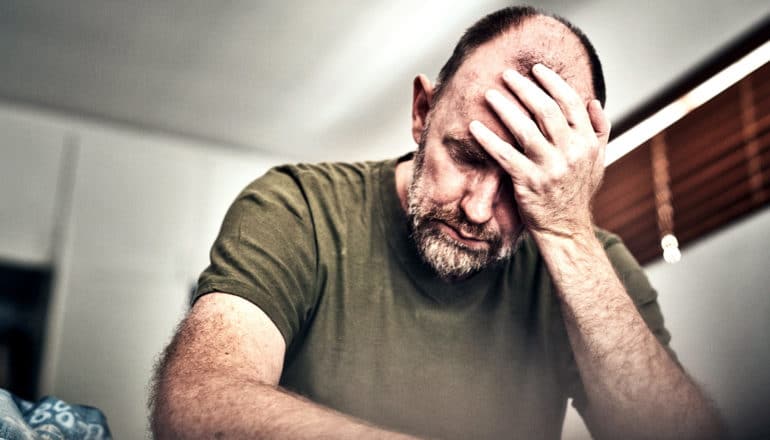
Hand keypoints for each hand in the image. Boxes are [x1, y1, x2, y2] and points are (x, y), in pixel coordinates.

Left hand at [469, 63, 610, 238]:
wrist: (566, 229)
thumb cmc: (577, 192)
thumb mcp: (598, 161)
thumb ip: (599, 130)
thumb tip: (594, 100)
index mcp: (588, 142)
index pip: (570, 102)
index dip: (552, 82)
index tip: (536, 69)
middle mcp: (571, 152)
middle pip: (546, 110)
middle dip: (524, 88)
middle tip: (507, 75)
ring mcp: (550, 168)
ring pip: (524, 129)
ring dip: (504, 108)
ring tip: (490, 94)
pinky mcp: (528, 182)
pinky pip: (504, 155)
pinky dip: (488, 139)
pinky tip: (474, 127)